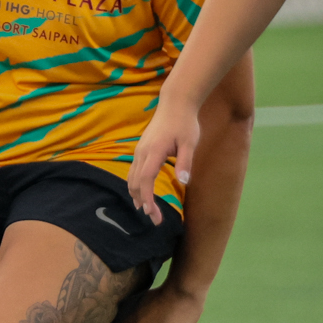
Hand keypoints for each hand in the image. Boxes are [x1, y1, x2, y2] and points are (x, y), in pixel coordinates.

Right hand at [126, 94, 199, 223]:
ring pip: (131, 178)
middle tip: (155, 219)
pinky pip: (133, 171)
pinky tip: (142, 194)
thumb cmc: (185, 122)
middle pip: (135, 183)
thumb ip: (186, 162)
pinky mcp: (141, 148)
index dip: (148, 199)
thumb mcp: (190, 142)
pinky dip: (135, 186)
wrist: (175, 102)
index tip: (153, 214)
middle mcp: (142, 152)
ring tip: (147, 211)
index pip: (145, 181)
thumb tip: (184, 182)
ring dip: (137, 196)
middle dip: (143, 203)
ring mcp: (139, 150)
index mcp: (154, 151)